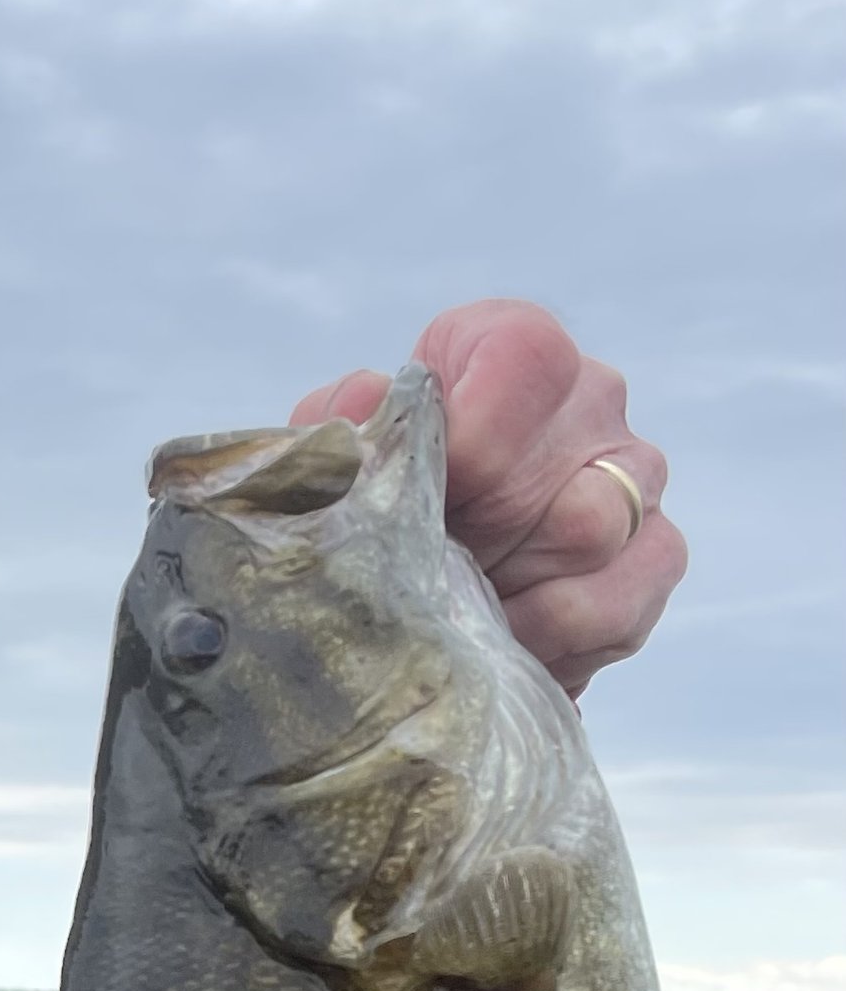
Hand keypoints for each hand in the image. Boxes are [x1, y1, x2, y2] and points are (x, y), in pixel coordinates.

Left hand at [292, 299, 686, 695]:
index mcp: (512, 350)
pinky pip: (618, 605)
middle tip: (424, 569)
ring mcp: (634, 476)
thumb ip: (336, 424)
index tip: (431, 487)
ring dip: (504, 590)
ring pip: (588, 534)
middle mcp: (590, 398)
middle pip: (551, 470)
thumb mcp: (338, 454)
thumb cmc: (374, 493)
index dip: (474, 432)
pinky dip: (549, 638)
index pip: (526, 359)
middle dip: (473, 535)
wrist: (411, 567)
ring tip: (455, 609)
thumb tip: (363, 404)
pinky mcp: (654, 555)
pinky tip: (501, 640)